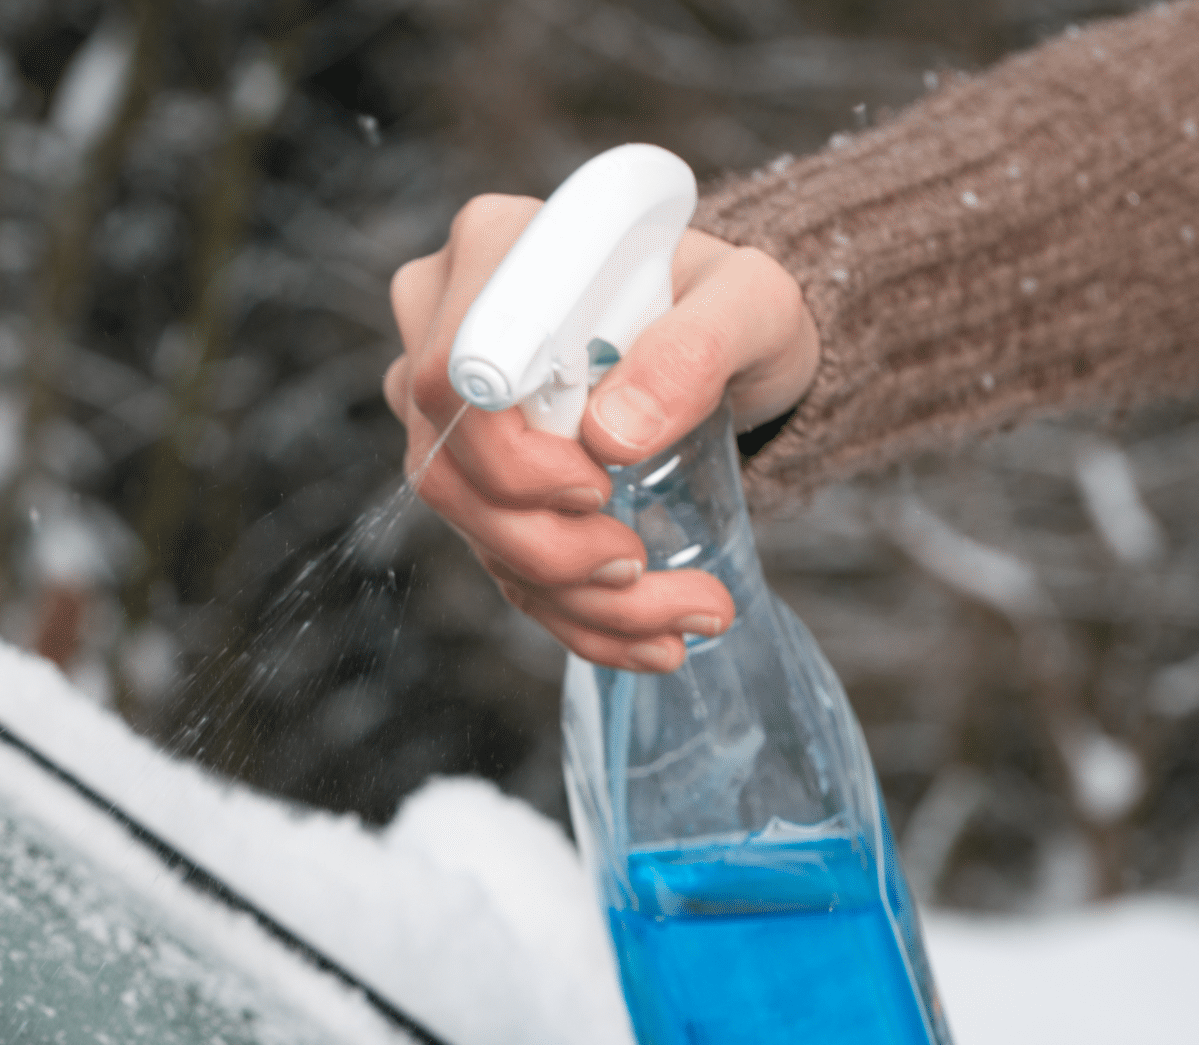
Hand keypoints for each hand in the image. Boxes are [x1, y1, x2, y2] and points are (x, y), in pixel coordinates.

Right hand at [384, 194, 819, 670]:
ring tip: (682, 614)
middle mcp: (445, 327)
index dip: (510, 454)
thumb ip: (696, 347)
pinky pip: (499, 561)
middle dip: (548, 548)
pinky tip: (649, 638)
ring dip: (573, 597)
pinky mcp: (472, 476)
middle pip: (447, 469)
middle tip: (642, 566)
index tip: (600, 486)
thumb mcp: (753, 304)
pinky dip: (575, 615)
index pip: (455, 373)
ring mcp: (447, 409)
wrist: (728, 347)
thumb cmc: (732, 306)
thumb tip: (614, 435)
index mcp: (498, 253)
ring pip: (472, 529)